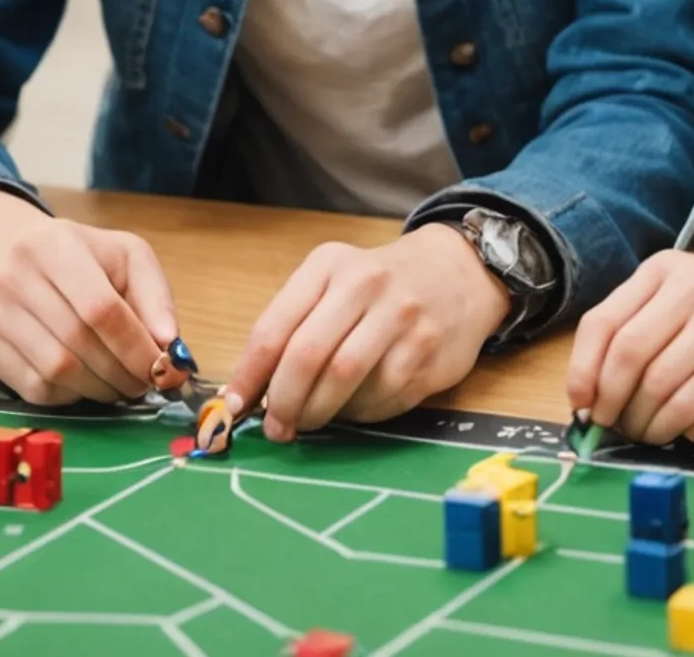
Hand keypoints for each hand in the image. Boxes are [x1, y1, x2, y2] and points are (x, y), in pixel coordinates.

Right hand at [0, 186, 176, 405]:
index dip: (136, 346)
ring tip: (120, 385)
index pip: (101, 308)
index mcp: (55, 246)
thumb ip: (154, 295)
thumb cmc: (73, 256)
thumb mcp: (122, 256)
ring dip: (99, 389)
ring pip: (56, 371)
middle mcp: (14, 277)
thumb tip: (169, 345)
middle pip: (79, 343)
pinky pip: (33, 388)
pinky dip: (69, 395)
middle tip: (145, 383)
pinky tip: (85, 383)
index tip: (161, 368)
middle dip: (122, 372)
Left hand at [222, 225, 511, 440]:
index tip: (234, 407)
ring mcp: (403, 318)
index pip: (275, 328)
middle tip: (276, 428)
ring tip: (311, 420)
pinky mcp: (429, 352)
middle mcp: (367, 284)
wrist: (459, 273)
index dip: (249, 376)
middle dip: (284, 402)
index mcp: (330, 265)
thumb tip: (249, 392)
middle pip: (308, 357)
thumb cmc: (380, 286)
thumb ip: (292, 326)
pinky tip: (355, 406)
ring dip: (319, 412)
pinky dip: (359, 413)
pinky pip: (382, 397)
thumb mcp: (333, 282)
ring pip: (345, 381)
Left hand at [566, 255, 693, 445]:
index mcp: (672, 270)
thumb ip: (629, 328)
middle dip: (615, 407)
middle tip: (615, 425)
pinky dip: (689, 432)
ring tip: (649, 431)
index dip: (584, 373)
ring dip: (650, 428)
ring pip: (670, 399)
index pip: (606, 326)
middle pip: (635, 366)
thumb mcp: (677, 294)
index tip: (583, 404)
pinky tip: (687, 427)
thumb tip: (584, 395)